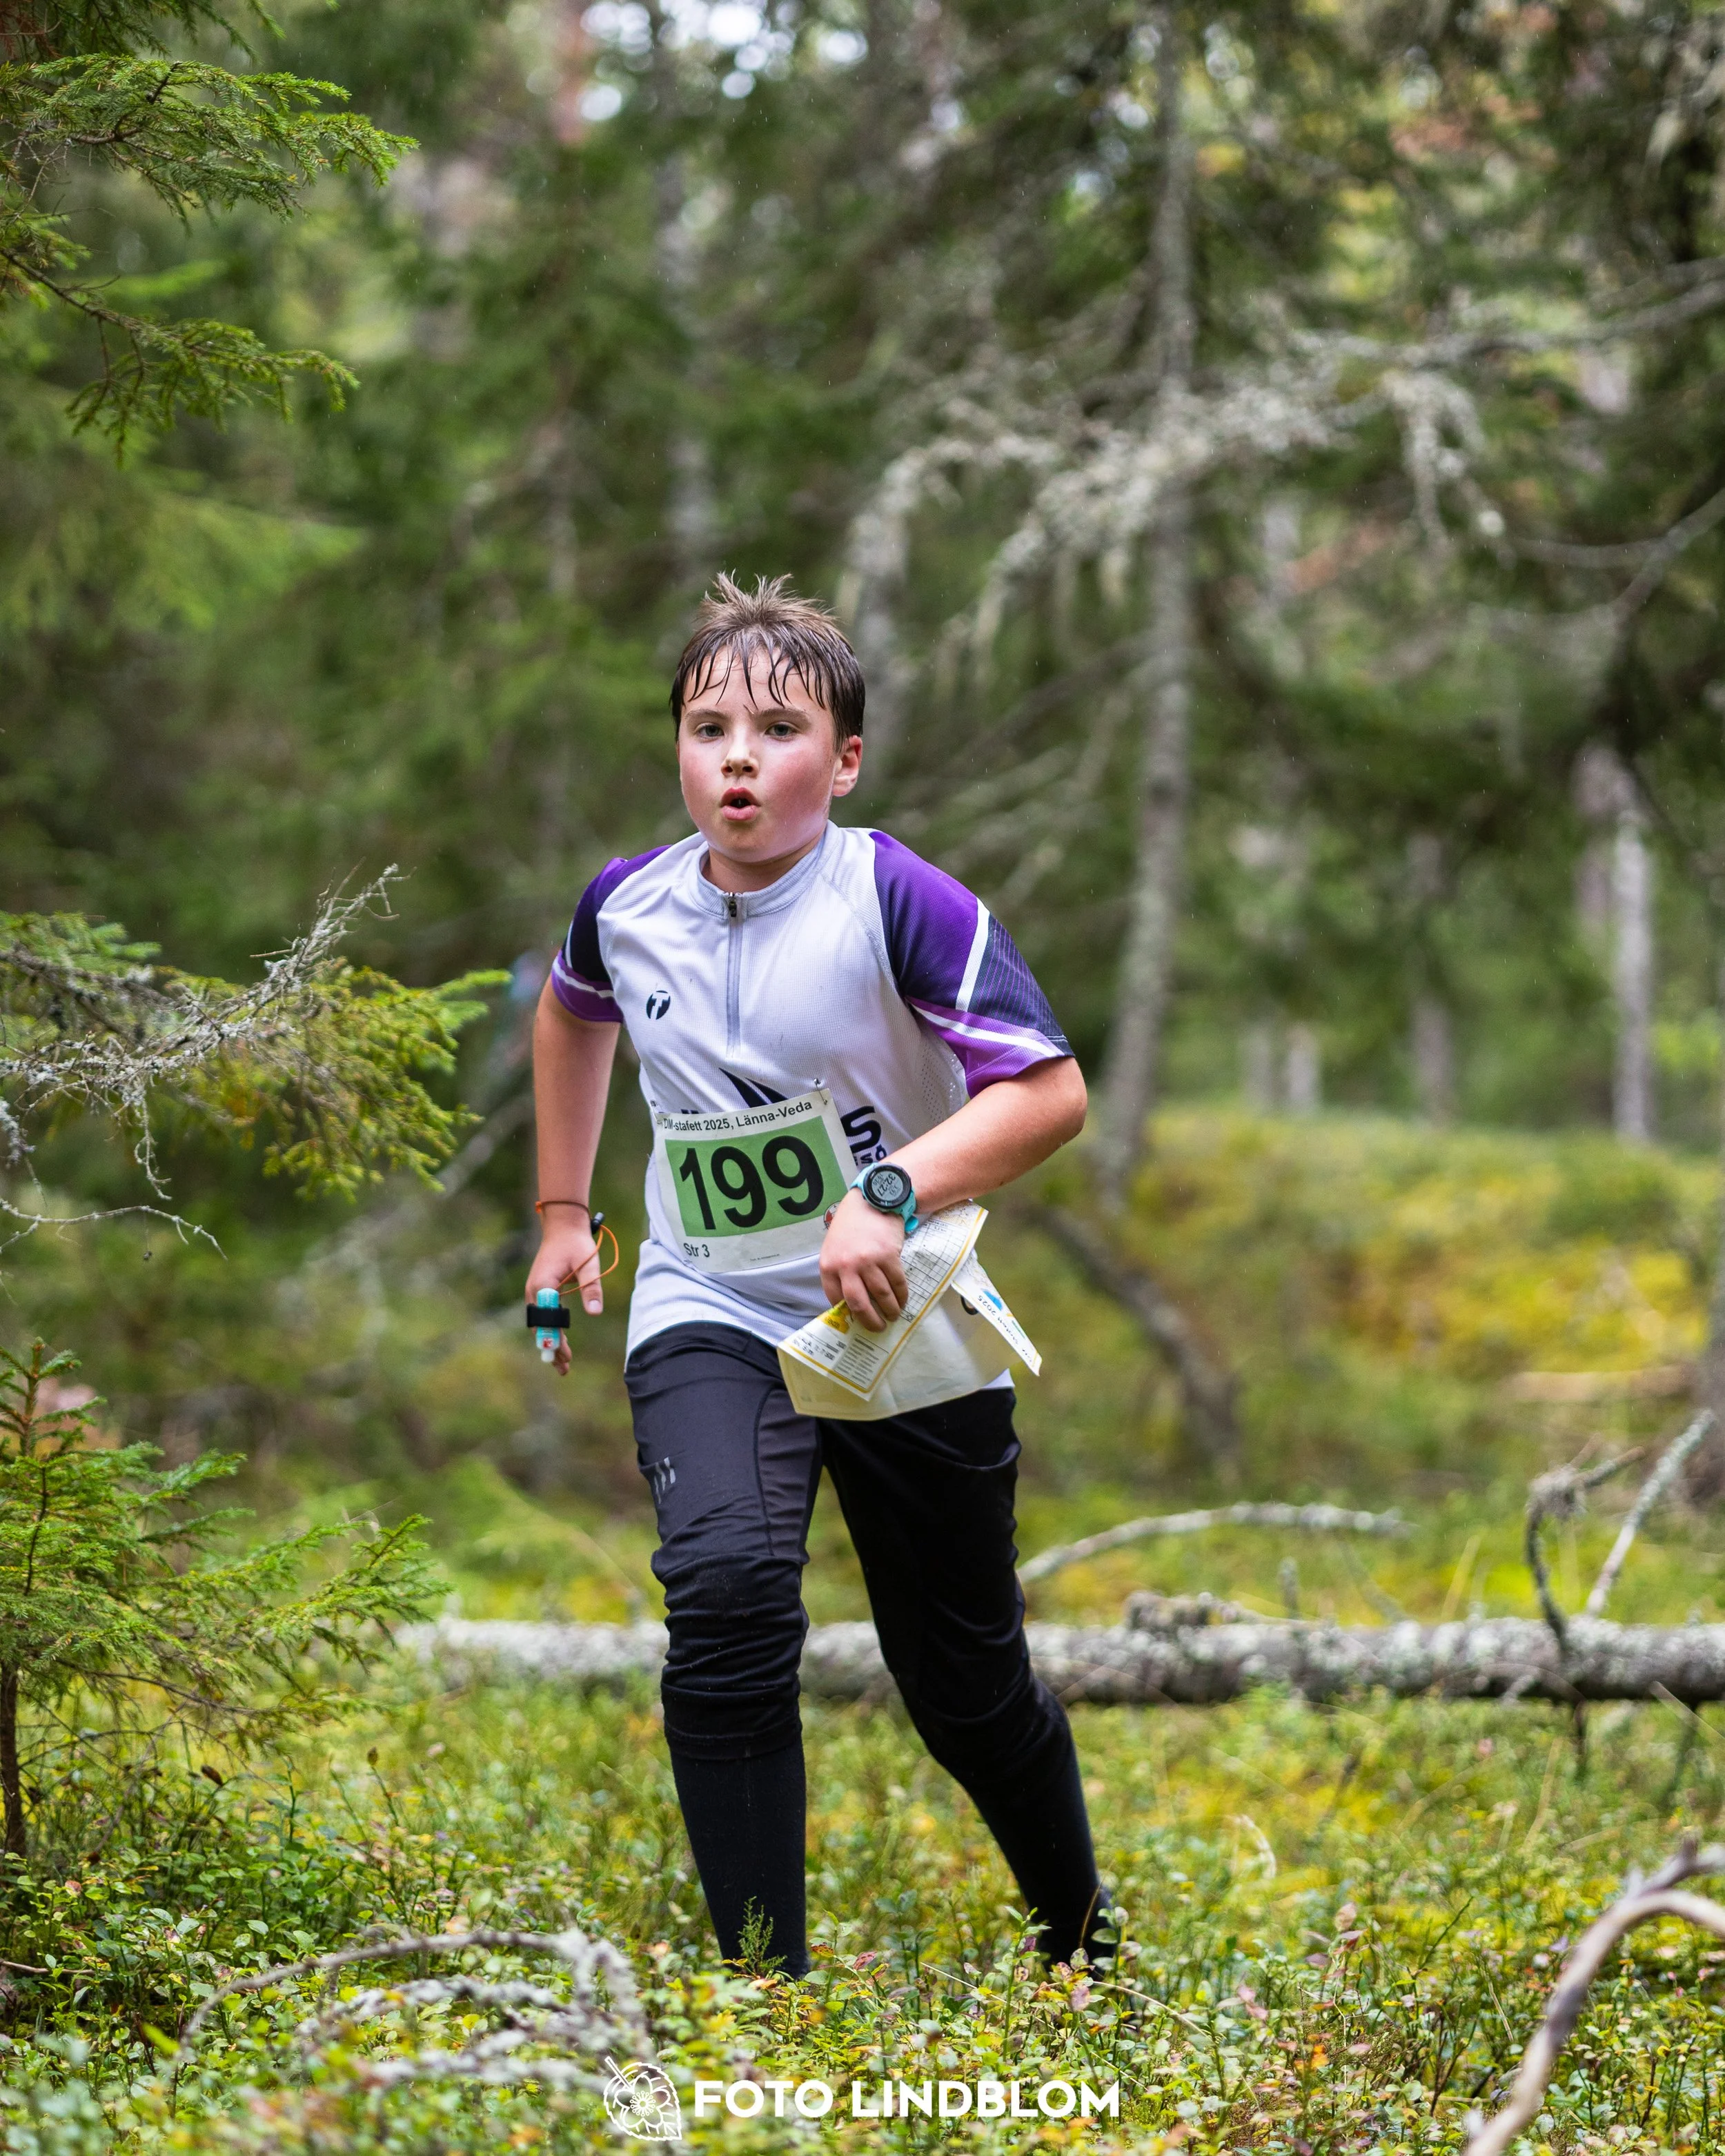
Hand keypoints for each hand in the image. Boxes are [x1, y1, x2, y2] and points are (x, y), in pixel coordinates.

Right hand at [526, 1218, 604, 1375]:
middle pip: (541, 1326)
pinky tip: (558, 1342)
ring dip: (550, 1342)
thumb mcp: (588, 1264)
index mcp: (543, 1286)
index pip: (547, 1320)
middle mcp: (534, 1291)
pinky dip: (550, 1330)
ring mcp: (534, 1291)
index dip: (554, 1339)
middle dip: (552, 1347)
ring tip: (561, 1363)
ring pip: (541, 1323)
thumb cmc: (577, 1244)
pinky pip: (543, 1316)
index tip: (562, 1356)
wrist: (563, 1227)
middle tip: (564, 1368)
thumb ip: (591, 1288)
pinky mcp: (539, 1290)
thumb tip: (595, 1313)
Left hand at [819, 1188, 907, 1332]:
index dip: (849, 1315)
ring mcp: (868, 1261)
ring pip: (882, 1296)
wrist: (871, 1201)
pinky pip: (897, 1283)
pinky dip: (902, 1295)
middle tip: (879, 1327)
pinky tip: (903, 1300)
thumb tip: (849, 1303)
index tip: (859, 1321)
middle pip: (859, 1304)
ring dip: (890, 1310)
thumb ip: (839, 1273)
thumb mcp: (834, 1249)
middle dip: (871, 1321)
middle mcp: (846, 1266)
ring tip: (894, 1315)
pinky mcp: (888, 1256)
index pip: (836, 1300)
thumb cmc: (851, 1227)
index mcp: (828, 1266)